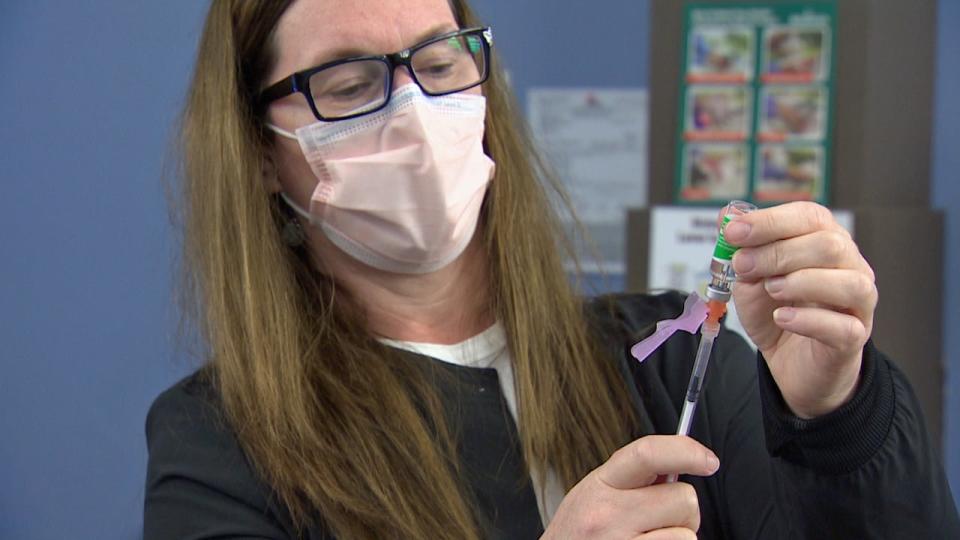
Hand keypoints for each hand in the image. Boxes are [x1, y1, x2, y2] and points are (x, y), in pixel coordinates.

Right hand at [542, 435, 719, 538]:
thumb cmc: (578, 536)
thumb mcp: (593, 497)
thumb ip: (629, 480)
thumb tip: (677, 465)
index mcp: (600, 485)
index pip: (647, 453)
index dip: (686, 450)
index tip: (708, 460)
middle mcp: (608, 515)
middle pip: (682, 498)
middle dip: (682, 511)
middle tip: (660, 522)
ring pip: (687, 535)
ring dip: (677, 539)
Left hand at [725, 202, 877, 417]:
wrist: (789, 361)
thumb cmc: (776, 311)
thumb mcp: (749, 277)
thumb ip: (741, 248)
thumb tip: (726, 216)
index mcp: (825, 240)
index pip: (810, 217)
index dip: (771, 221)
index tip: (734, 232)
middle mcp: (850, 266)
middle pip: (829, 245)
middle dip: (779, 252)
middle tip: (743, 266)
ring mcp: (858, 302)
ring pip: (849, 282)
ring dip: (801, 282)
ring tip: (770, 289)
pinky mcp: (853, 337)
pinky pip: (842, 326)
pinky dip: (808, 320)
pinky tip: (781, 317)